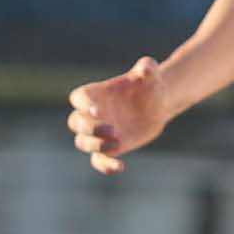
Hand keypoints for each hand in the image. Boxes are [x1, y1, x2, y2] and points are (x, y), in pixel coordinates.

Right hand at [66, 56, 173, 172]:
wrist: (158, 104)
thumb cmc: (150, 85)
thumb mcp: (151, 75)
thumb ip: (147, 68)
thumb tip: (147, 67)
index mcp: (97, 94)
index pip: (78, 98)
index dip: (83, 104)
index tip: (97, 110)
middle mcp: (93, 114)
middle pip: (75, 122)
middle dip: (88, 128)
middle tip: (111, 129)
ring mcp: (99, 133)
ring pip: (82, 142)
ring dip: (95, 145)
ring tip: (118, 143)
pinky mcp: (110, 148)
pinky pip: (98, 161)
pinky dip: (105, 166)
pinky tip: (121, 166)